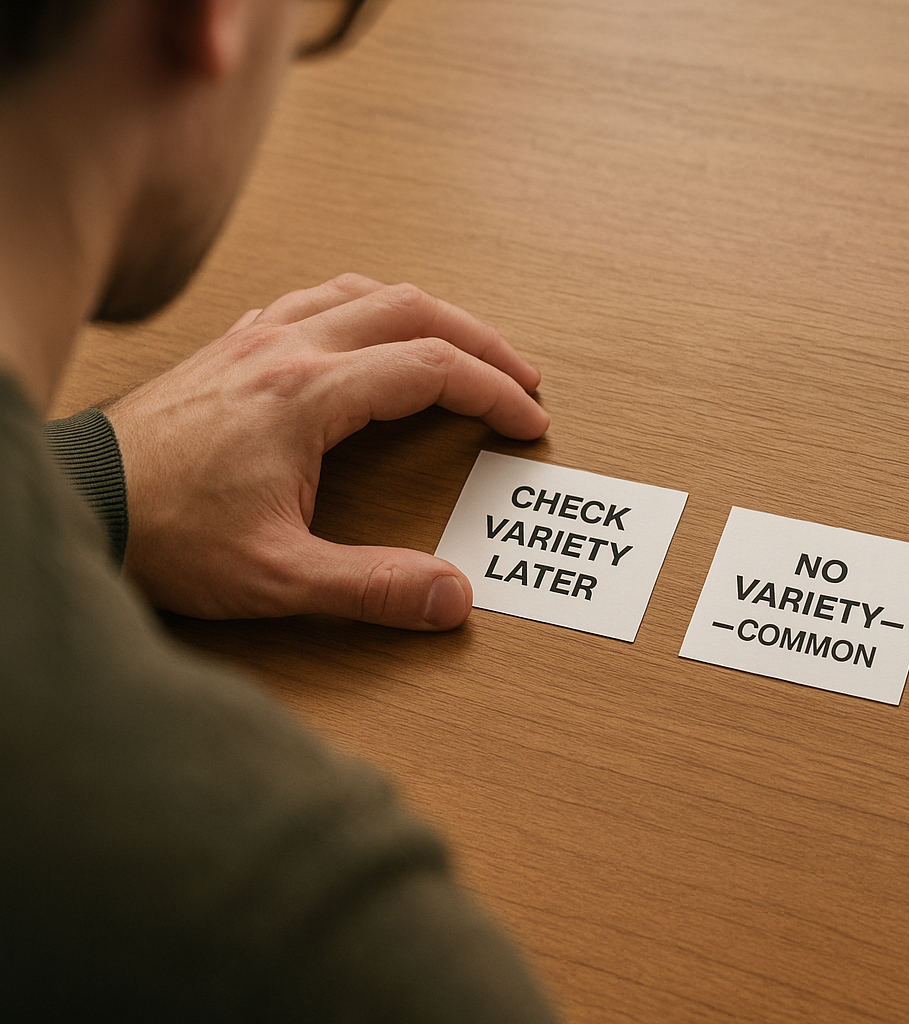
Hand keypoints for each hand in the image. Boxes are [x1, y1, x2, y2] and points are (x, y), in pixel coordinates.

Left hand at [105, 274, 548, 629]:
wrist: (77, 503)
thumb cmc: (162, 534)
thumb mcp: (276, 578)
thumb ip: (372, 587)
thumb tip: (451, 596)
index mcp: (308, 394)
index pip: (432, 367)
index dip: (493, 391)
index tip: (527, 419)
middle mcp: (285, 349)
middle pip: (412, 309)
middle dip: (480, 341)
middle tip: (519, 377)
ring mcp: (255, 340)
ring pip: (364, 292)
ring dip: (427, 314)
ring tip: (462, 347)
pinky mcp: (231, 348)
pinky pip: (317, 301)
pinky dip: (367, 309)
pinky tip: (368, 336)